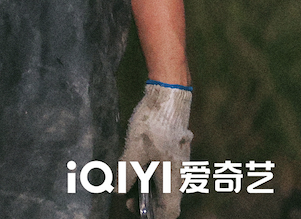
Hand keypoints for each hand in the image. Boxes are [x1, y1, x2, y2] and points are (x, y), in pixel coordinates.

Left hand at [121, 83, 191, 218]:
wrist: (169, 93)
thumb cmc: (153, 123)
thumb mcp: (133, 150)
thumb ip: (126, 175)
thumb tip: (119, 192)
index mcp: (173, 178)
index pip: (169, 212)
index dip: (152, 217)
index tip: (135, 210)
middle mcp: (180, 174)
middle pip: (165, 200)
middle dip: (145, 202)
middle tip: (126, 196)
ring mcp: (180, 162)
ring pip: (164, 185)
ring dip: (146, 186)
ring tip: (127, 177)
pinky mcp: (176, 151)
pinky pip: (165, 171)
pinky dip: (150, 173)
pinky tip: (136, 161)